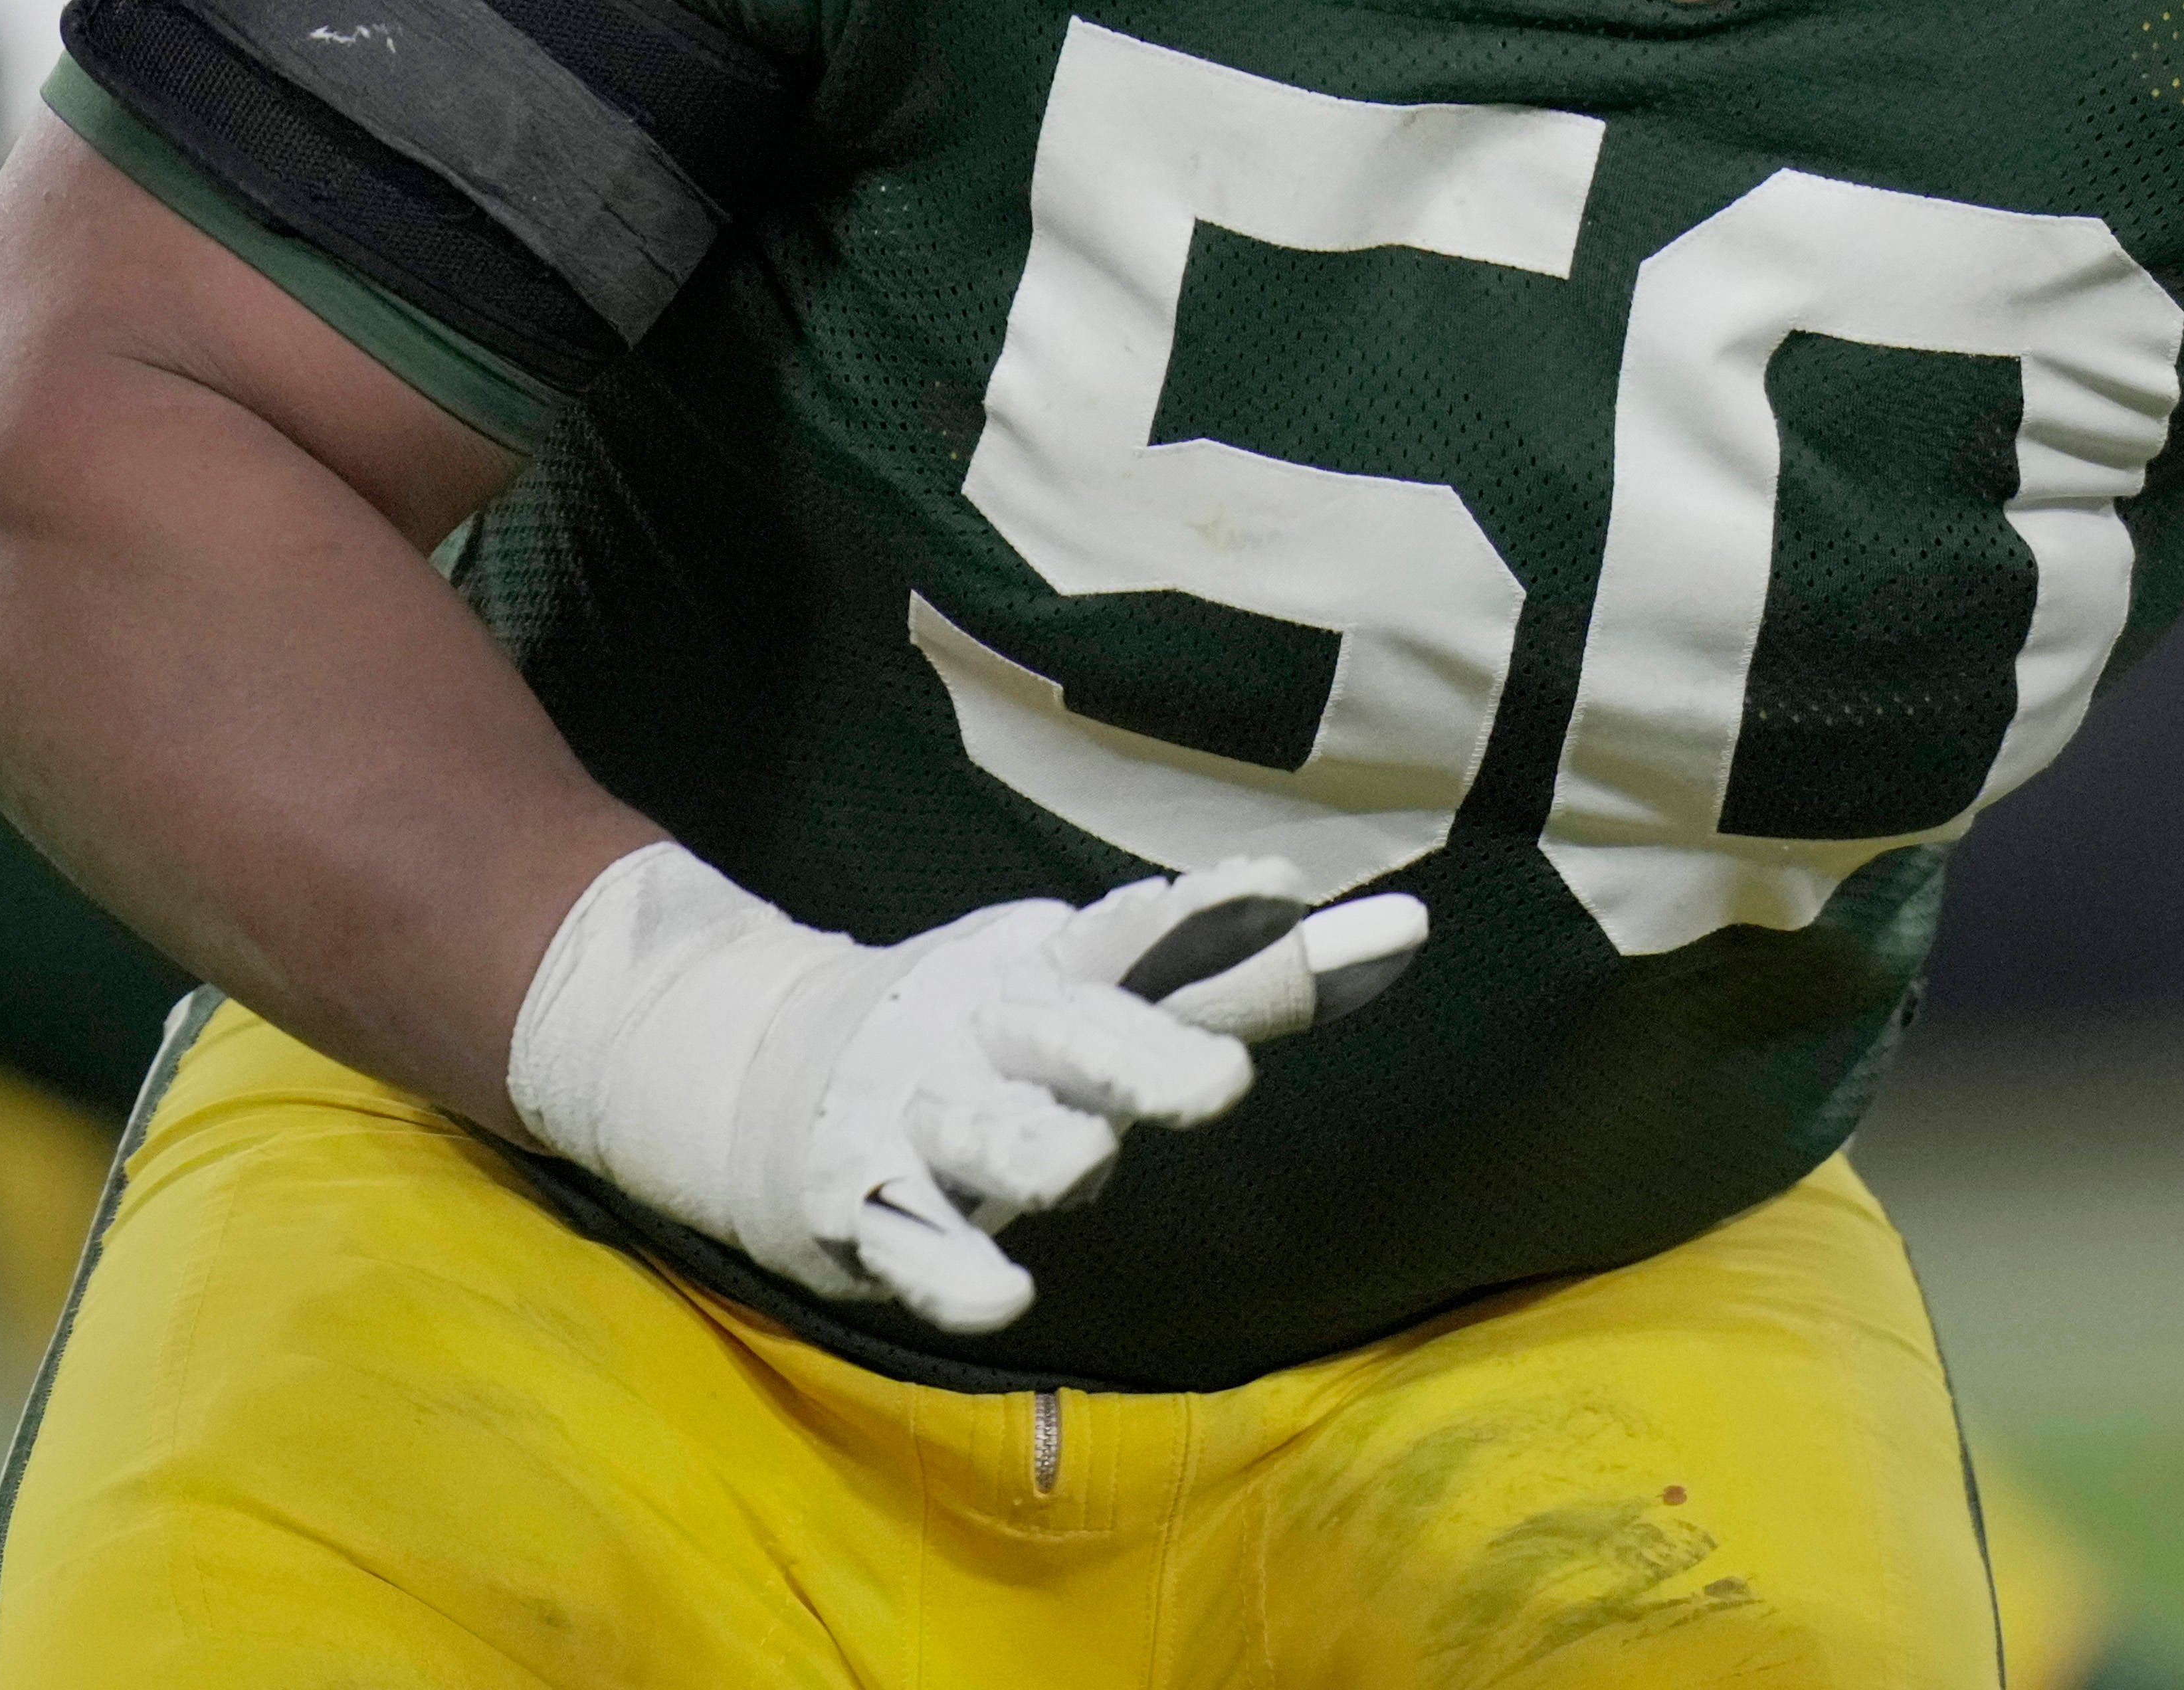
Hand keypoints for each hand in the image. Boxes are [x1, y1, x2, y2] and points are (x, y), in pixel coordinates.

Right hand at [504, 842, 1424, 1330]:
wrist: (779, 1077)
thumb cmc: (1001, 1037)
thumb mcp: (1106, 995)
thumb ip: (1245, 977)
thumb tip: (1404, 929)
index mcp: (1052, 969)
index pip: (1139, 935)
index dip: (1209, 914)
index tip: (1284, 886)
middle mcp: (991, 1033)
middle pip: (1069, 1037)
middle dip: (1139, 1056)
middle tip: (1220, 1082)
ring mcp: (921, 1118)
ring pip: (987, 1141)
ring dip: (1034, 1150)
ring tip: (1081, 1164)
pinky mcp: (864, 1208)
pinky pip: (915, 1252)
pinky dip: (954, 1276)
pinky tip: (1004, 1297)